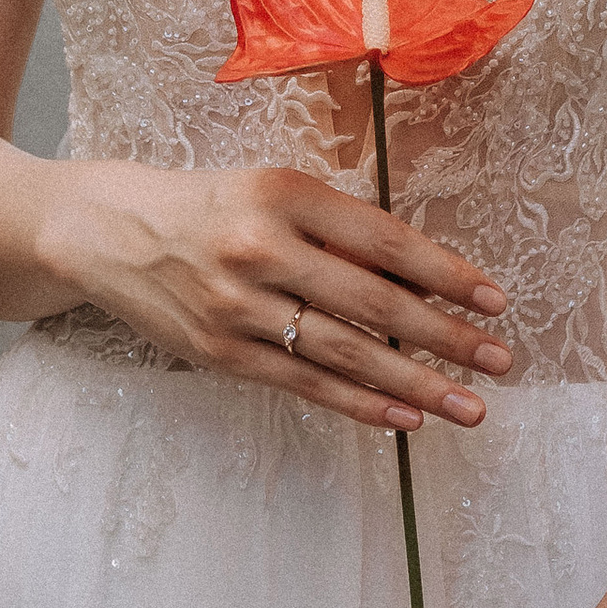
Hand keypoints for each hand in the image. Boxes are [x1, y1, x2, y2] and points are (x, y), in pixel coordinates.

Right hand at [37, 161, 512, 435]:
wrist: (107, 231)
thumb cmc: (209, 205)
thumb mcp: (271, 190)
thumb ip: (338, 227)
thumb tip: (426, 277)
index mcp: (283, 194)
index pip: (383, 240)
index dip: (446, 273)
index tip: (495, 300)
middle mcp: (261, 248)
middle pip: (372, 302)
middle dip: (445, 337)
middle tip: (499, 361)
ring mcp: (238, 306)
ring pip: (344, 353)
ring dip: (416, 384)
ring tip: (469, 405)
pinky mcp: (221, 353)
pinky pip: (305, 386)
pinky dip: (361, 404)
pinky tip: (407, 417)